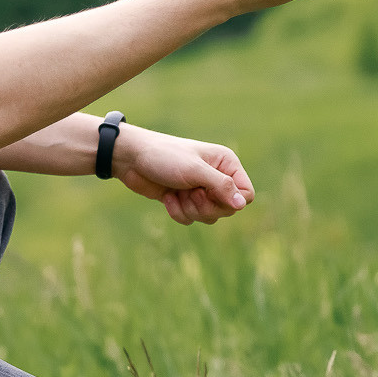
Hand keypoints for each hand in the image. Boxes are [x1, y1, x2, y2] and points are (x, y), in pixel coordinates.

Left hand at [112, 125, 255, 224]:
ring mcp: (201, 190)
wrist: (131, 159)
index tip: (210, 193)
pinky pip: (192, 219)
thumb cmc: (164, 157)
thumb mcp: (194, 171)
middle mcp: (217, 177)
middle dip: (206, 207)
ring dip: (191, 210)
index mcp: (226, 164)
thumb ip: (221, 186)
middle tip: (191, 194)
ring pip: (210, 216)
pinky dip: (178, 212)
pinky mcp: (186, 200)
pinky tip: (167, 197)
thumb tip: (242, 205)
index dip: (231, 200)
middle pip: (229, 209)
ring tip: (177, 194)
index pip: (246, 194)